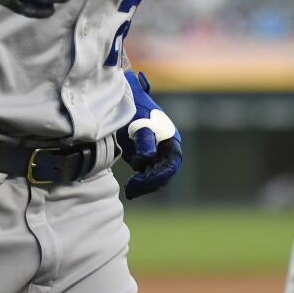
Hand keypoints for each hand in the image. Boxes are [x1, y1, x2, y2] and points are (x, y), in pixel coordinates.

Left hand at [116, 70, 182, 199]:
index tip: (143, 181)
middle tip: (132, 189)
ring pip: (155, 177)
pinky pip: (147, 175)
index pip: (170, 165)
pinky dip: (140, 182)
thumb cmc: (132, 110)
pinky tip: (130, 188)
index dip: (158, 175)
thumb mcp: (138, 123)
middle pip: (163, 174)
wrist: (122, 102)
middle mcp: (167, 149)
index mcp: (171, 140)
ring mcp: (157, 154)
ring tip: (130, 190)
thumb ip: (144, 139)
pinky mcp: (145, 158)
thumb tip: (147, 157)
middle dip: (149, 183)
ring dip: (144, 185)